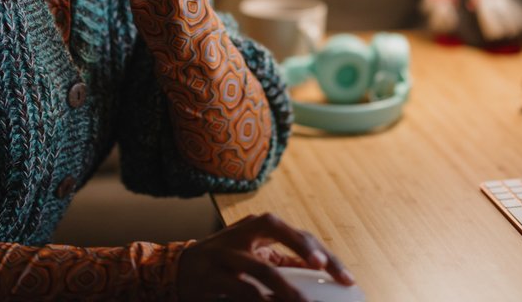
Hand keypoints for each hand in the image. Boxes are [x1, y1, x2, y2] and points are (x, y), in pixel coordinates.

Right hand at [176, 213, 354, 300]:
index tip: (343, 277)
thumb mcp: (253, 254)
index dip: (321, 252)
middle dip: (305, 250)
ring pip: (262, 268)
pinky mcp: (211, 277)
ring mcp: (225, 255)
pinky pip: (242, 290)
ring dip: (287, 289)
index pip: (297, 234)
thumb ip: (282, 260)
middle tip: (326, 271)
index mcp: (257, 227)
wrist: (177, 270)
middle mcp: (242, 234)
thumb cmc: (224, 261)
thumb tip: (321, 275)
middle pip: (278, 232)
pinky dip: (261, 301)